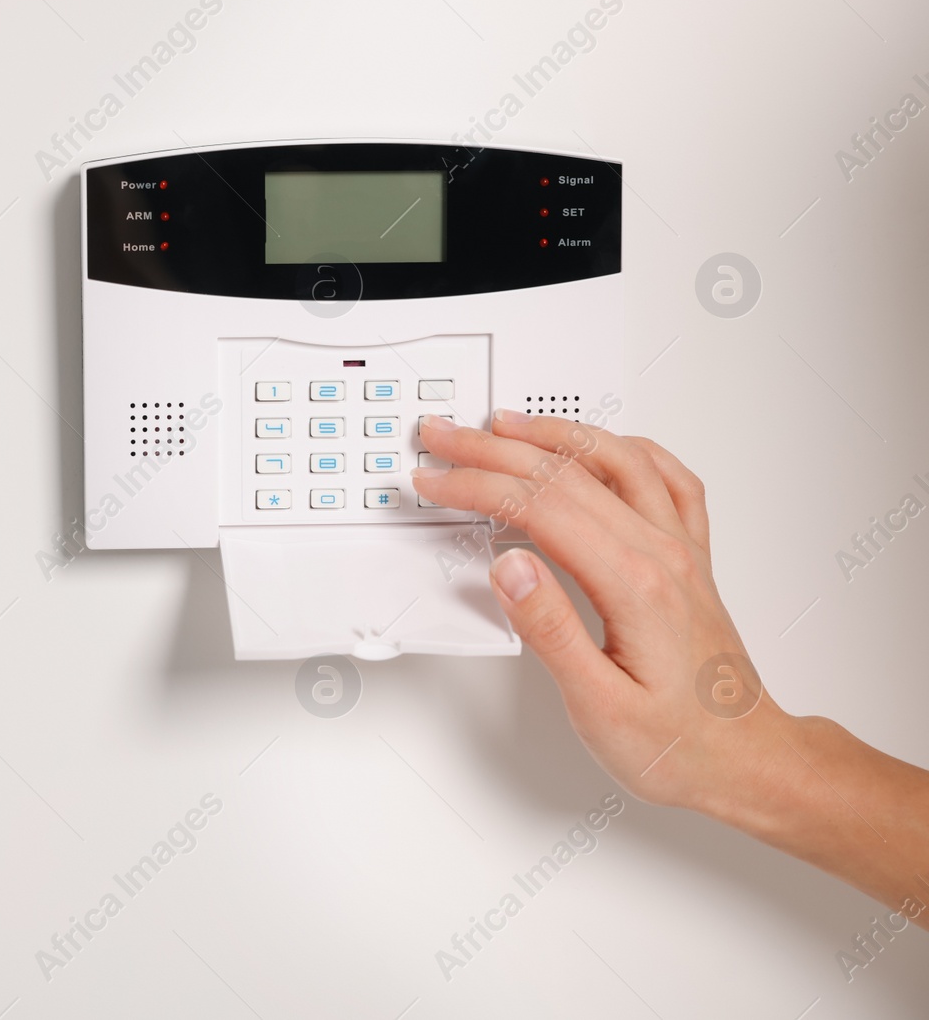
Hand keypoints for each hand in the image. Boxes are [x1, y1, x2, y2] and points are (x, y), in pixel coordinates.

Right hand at [408, 410, 792, 819]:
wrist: (747, 760)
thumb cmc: (679, 744)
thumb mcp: (597, 705)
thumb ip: (550, 629)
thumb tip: (508, 566)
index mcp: (634, 584)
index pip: (540, 506)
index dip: (478, 485)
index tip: (436, 481)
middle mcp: (661, 555)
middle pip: (567, 472)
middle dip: (493, 449)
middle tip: (445, 438)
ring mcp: (680, 551)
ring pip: (616, 459)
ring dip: (554, 433)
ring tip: (506, 424)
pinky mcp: (689, 559)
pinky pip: (667, 479)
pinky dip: (626, 449)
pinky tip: (602, 446)